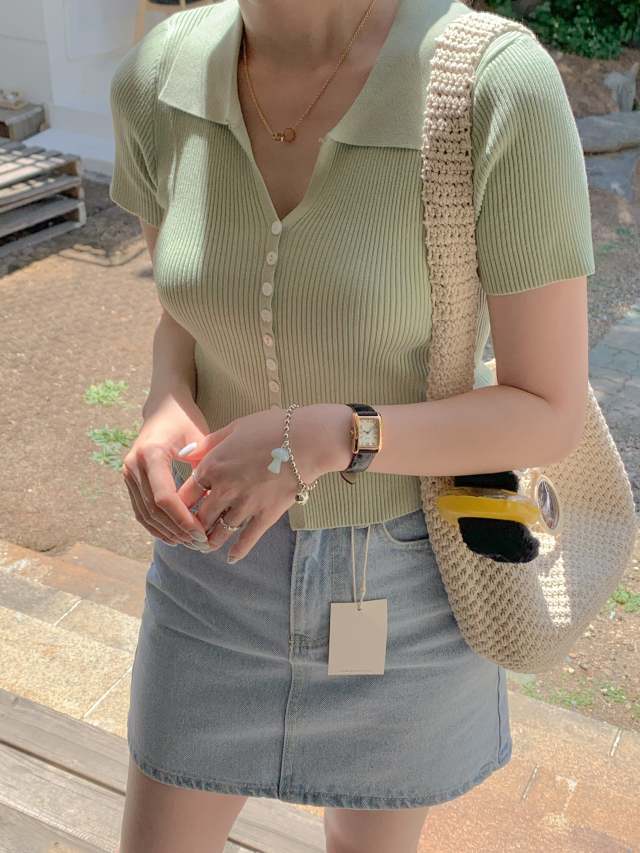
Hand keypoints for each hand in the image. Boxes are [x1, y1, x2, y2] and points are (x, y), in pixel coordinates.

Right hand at [121, 394, 210, 547]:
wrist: (164, 406)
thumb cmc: (186, 420)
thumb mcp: (199, 439)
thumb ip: (205, 469)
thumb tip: (215, 504)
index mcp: (151, 453)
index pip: (164, 498)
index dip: (182, 519)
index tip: (202, 532)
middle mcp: (133, 464)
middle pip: (154, 510)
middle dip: (177, 531)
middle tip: (200, 544)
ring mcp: (128, 473)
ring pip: (145, 514)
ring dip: (167, 533)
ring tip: (190, 544)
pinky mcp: (129, 480)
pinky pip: (140, 511)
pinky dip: (156, 527)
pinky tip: (175, 538)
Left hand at [176, 404, 351, 560]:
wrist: (307, 440)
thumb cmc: (271, 427)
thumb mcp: (234, 427)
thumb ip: (207, 443)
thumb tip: (184, 455)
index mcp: (212, 467)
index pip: (185, 494)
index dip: (179, 504)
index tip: (180, 510)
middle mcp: (224, 490)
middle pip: (199, 518)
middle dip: (192, 528)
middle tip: (189, 534)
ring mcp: (245, 505)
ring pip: (219, 532)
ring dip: (209, 542)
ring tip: (205, 547)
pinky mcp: (266, 515)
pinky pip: (248, 539)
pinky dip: (238, 551)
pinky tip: (232, 558)